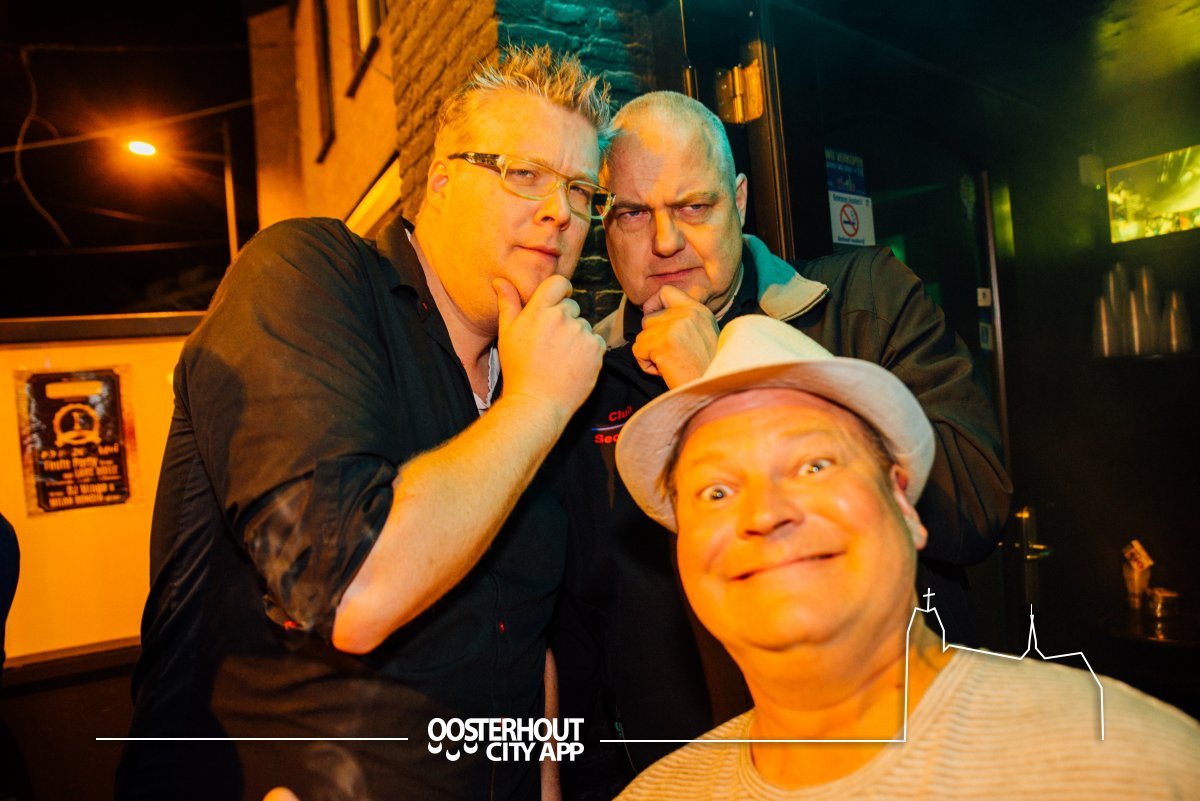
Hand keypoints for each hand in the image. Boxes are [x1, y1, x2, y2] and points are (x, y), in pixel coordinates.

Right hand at [494, 275, 603, 417]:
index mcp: (538, 311)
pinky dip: (589, 351)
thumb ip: (508, 304)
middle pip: (572, 306)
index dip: (561, 290)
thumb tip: (500, 280)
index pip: (558, 282)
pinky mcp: (596, 348)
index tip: (558, 302)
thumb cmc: (519, 370)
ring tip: (561, 359)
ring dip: (577, 337)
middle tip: (552, 345)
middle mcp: (561, 317)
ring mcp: (580, 332)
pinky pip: (597, 341)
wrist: (537, 403)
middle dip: (565, 320)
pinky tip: (574, 365)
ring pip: (584, 325)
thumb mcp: (506, 335)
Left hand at [632, 285, 718, 387]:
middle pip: (648, 318)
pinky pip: (638, 350)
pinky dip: (646, 365)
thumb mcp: (702, 336)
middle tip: (672, 355)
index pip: (666, 291)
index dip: (653, 304)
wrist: (714, 389)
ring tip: (671, 364)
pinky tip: (666, 370)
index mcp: (699, 310)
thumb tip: (653, 314)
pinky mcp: (664, 342)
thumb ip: (683, 321)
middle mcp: (688, 314)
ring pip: (642, 335)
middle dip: (653, 339)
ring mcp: (676, 326)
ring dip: (650, 353)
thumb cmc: (705, 370)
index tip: (653, 318)